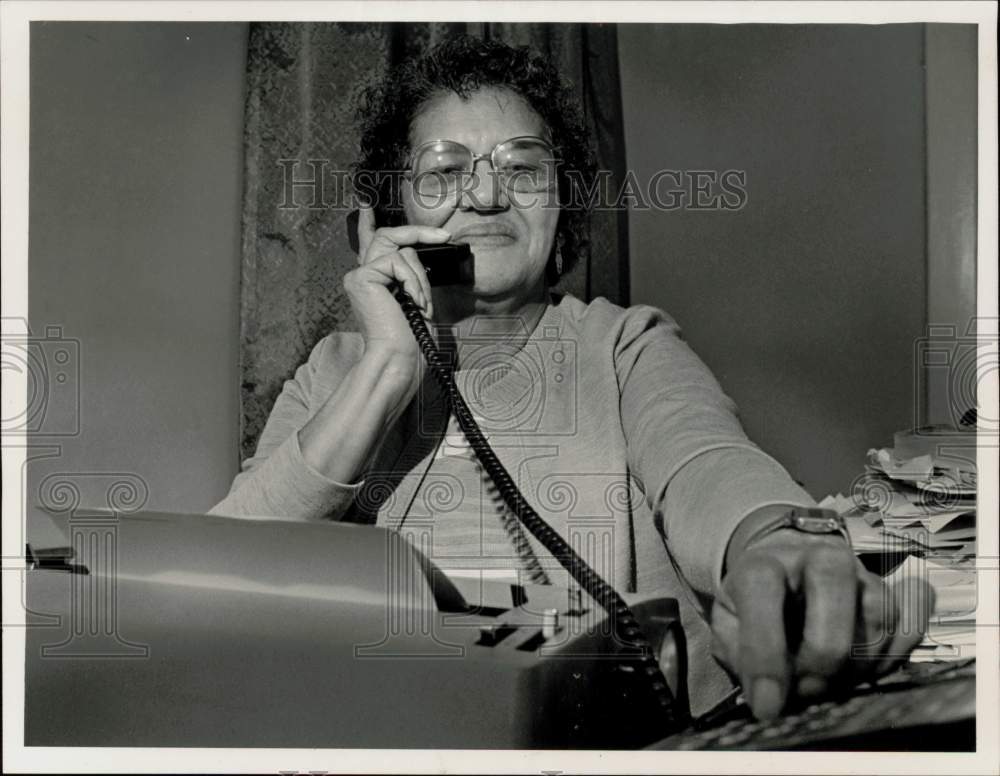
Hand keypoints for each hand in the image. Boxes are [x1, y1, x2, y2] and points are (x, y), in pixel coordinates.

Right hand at [343, 207, 450, 403]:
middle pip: (389, 235)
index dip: (366, 222)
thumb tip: (427, 249)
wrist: (399, 358)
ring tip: (423, 303)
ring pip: (399, 250)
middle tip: (445, 235)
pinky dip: (413, 281)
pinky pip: (396, 262)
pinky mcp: (361, 277)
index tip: (366, 203)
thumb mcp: (416, 296)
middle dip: (418, 232)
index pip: (368, 243)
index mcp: (374, 280)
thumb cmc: (410, 337)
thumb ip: (412, 272)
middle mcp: (362, 275)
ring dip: (420, 276)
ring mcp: (358, 275)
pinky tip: (415, 303)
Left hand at [711, 513, 932, 719]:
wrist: (787, 577)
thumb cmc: (753, 608)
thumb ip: (739, 655)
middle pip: (833, 584)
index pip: (762, 586)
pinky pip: (910, 625)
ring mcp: (860, 574)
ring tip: (830, 683)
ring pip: (878, 613)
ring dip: (857, 665)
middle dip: (823, 653)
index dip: (764, 650)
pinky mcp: (893, 594)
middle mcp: (816, 558)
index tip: (767, 703)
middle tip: (808, 691)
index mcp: (763, 563)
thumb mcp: (728, 627)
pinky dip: (893, 657)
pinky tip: (866, 670)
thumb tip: (768, 695)